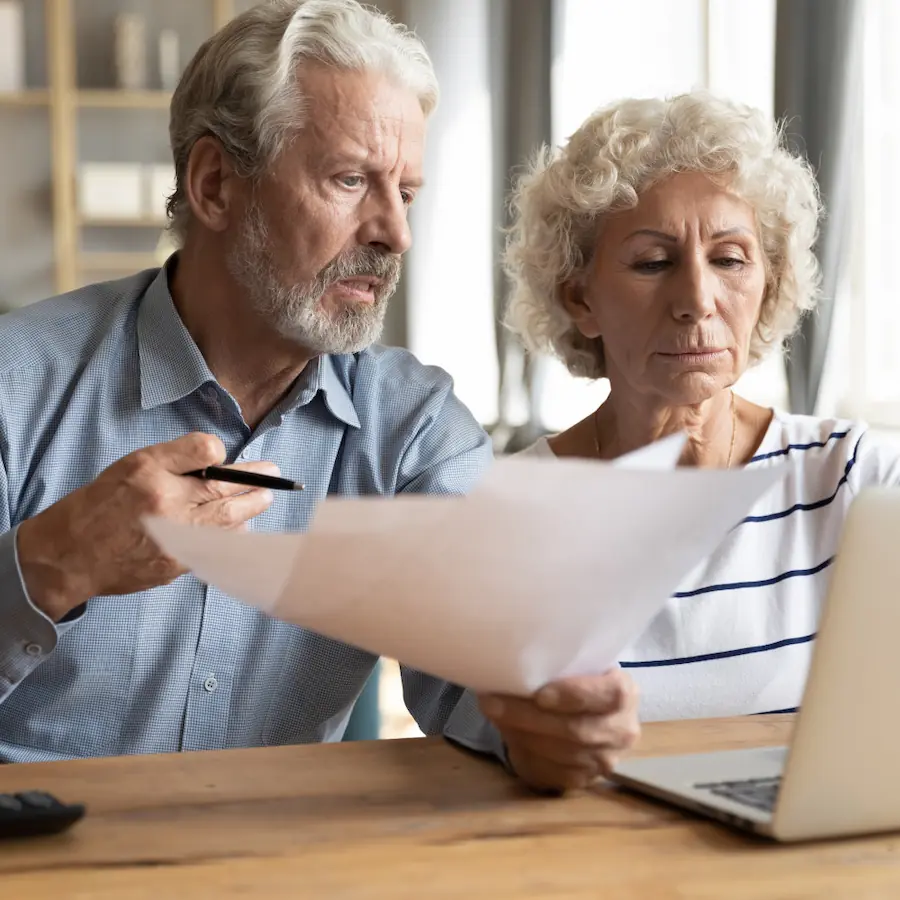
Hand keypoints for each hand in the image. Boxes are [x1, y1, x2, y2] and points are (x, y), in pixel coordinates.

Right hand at [17, 432, 277, 620]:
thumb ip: (172, 461)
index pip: (204, 450)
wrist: (70, 555)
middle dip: (255, 480)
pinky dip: (234, 534)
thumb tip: (217, 460)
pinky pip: (218, 544)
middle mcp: (164, 499)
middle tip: (273, 476)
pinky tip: (243, 527)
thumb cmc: (100, 505)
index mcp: (149, 469)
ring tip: (264, 499)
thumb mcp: (129, 467)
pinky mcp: (178, 560)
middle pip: (224, 487)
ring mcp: (173, 533)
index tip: (225, 457)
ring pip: (229, 518)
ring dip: (252, 507)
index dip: (219, 452)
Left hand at [479, 670, 639, 792]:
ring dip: (521, 734)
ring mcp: (604, 760)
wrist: (584, 712)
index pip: (610, 695)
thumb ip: (558, 666)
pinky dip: (524, 753)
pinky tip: (507, 735)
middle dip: (529, 717)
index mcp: (625, 693)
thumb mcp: (577, 665)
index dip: (575, 695)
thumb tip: (511, 666)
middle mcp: (621, 731)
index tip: (540, 694)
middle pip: (576, 730)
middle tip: (492, 703)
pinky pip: (551, 772)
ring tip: (494, 714)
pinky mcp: (583, 780)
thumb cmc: (576, 679)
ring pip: (560, 754)